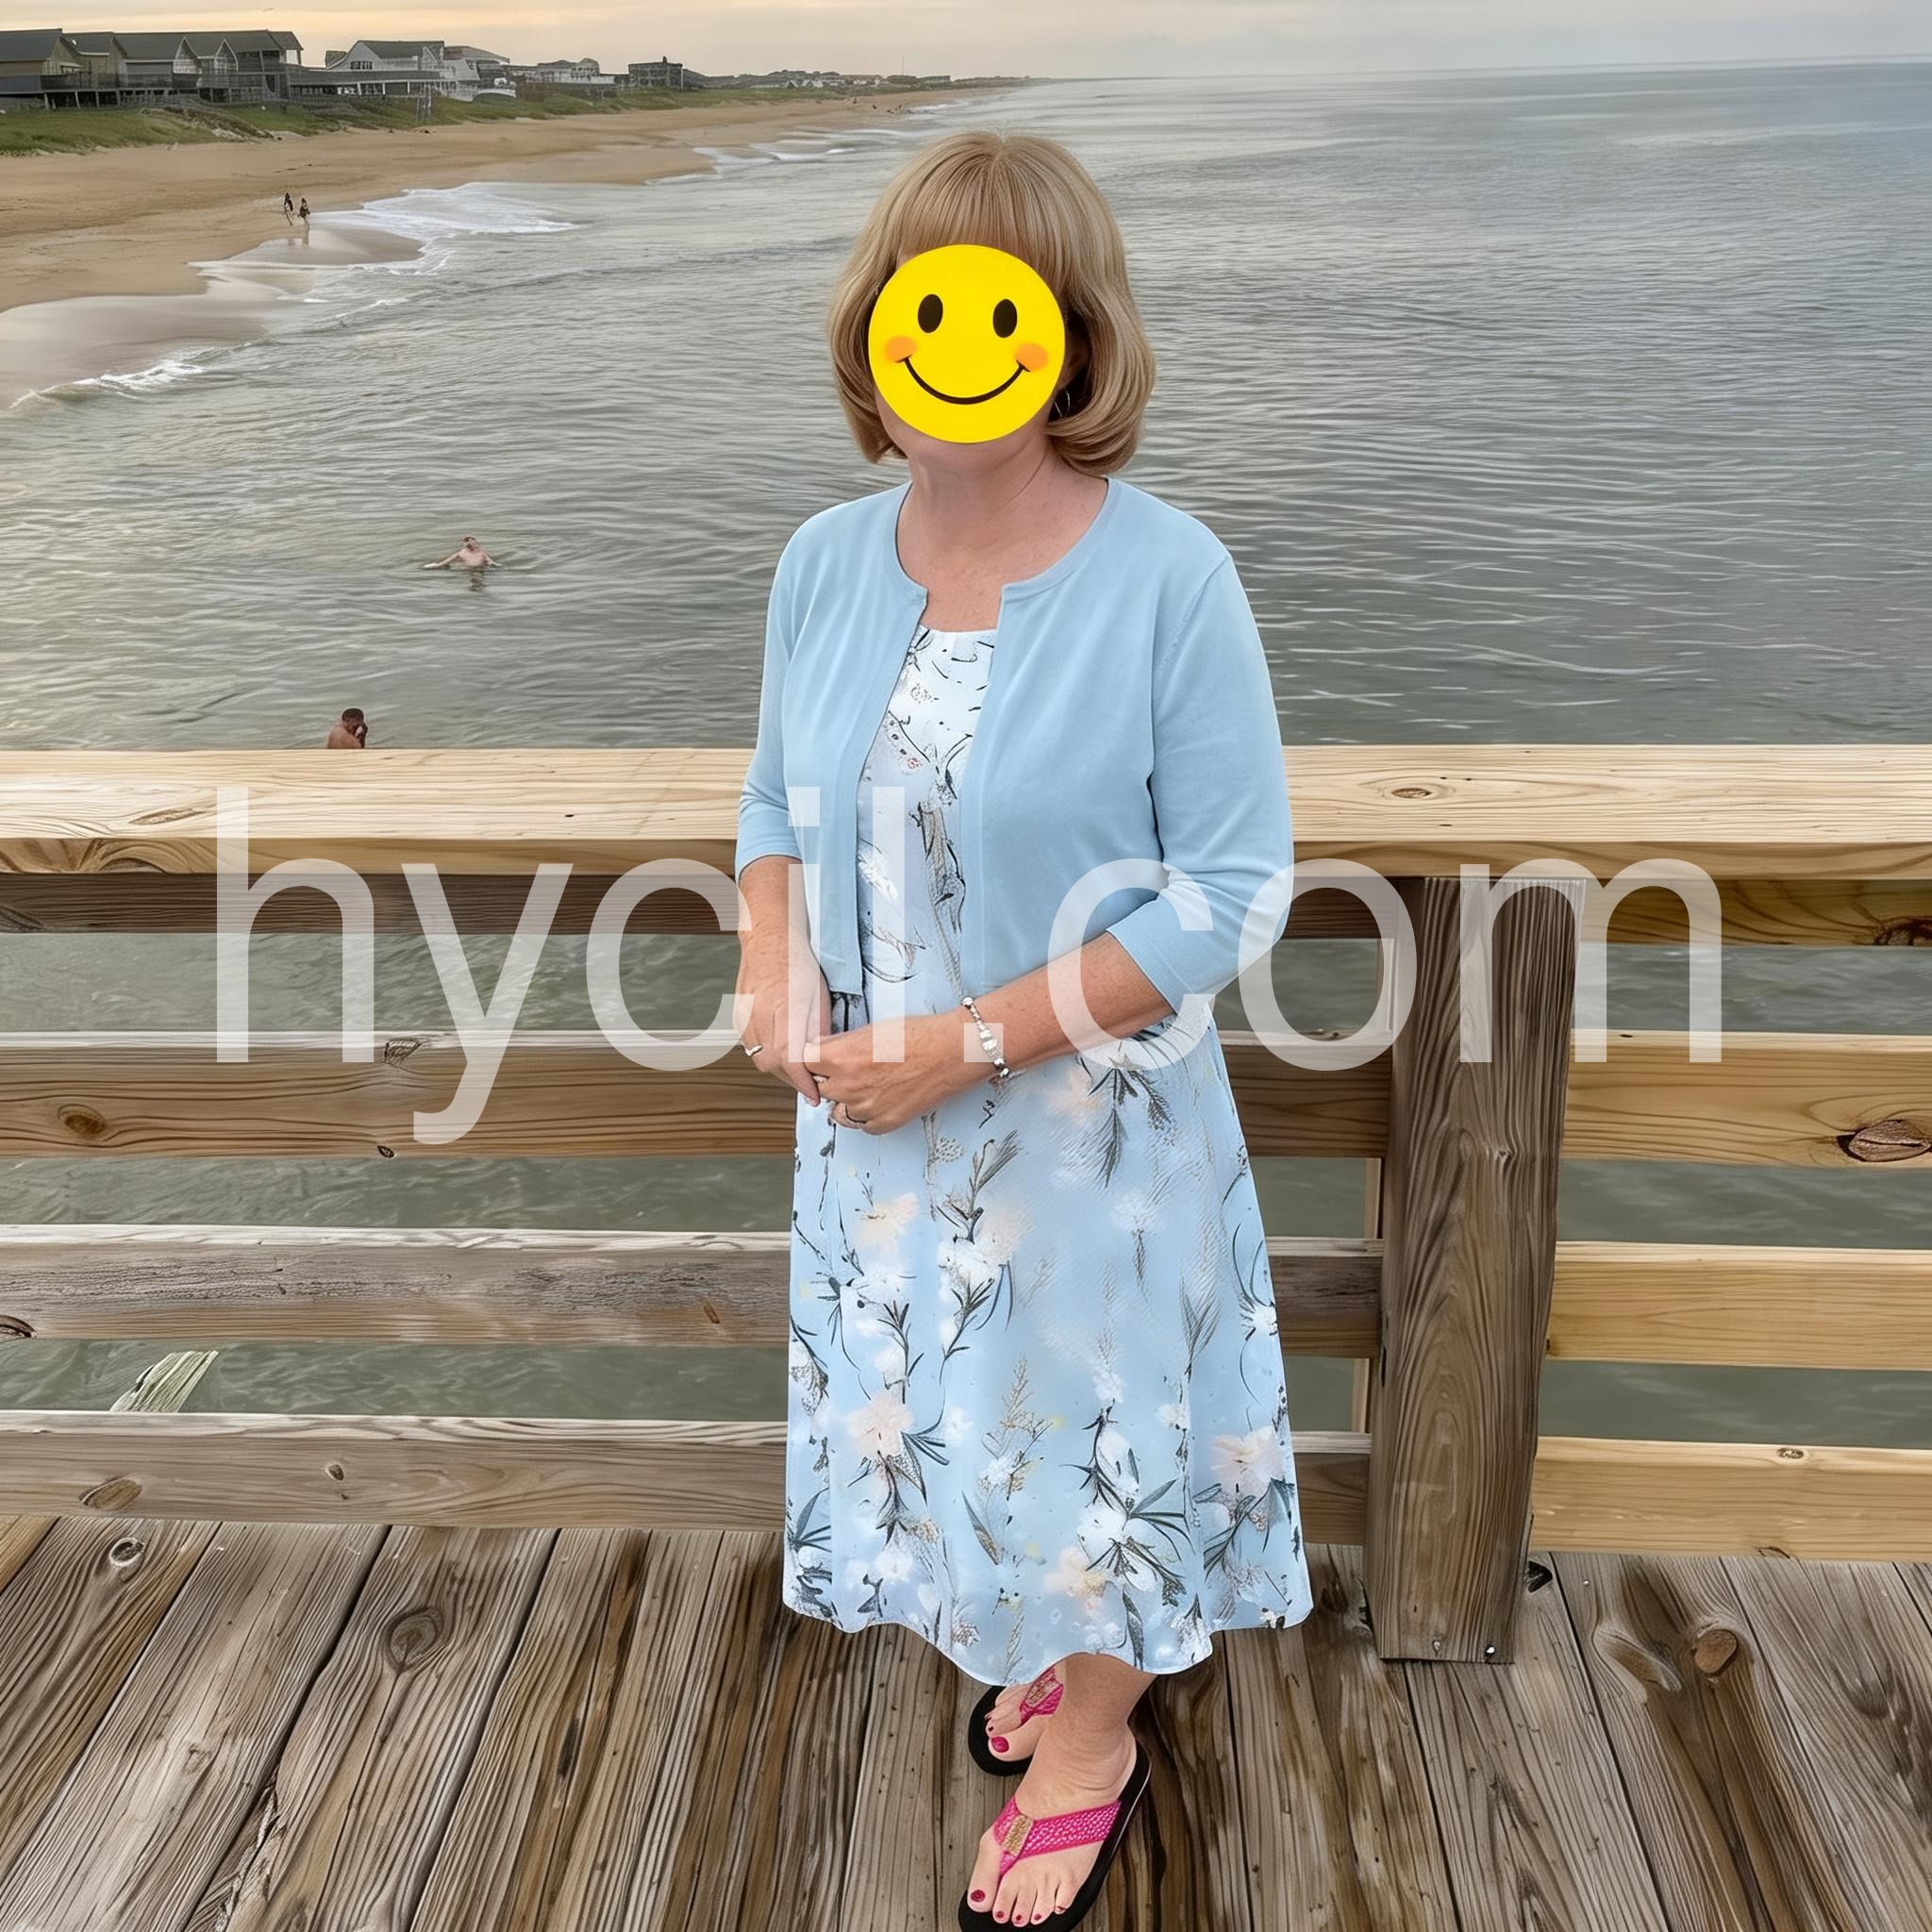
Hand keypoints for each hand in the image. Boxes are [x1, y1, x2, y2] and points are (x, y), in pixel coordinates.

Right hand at [734, 921, 827, 1104]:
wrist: (768, 941)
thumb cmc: (796, 963)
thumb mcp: (819, 997)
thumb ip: (818, 1030)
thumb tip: (822, 1058)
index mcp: (784, 1010)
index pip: (790, 1060)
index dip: (803, 1083)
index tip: (814, 1095)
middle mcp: (761, 1017)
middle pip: (774, 1065)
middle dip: (794, 1080)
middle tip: (810, 1084)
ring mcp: (746, 1018)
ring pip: (761, 1059)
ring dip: (780, 1069)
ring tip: (797, 1067)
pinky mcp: (738, 1018)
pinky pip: (753, 1047)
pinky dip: (768, 1054)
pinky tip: (781, 1050)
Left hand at [800, 1011, 984, 1134]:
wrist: (951, 1052)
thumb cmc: (917, 1035)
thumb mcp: (870, 1030)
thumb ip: (839, 1044)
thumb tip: (820, 1049)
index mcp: (838, 1058)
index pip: (805, 1062)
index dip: (816, 1058)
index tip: (824, 1057)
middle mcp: (846, 1086)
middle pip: (821, 1087)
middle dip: (832, 1079)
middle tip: (854, 1068)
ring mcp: (864, 1109)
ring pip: (839, 1109)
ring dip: (848, 1098)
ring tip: (872, 1082)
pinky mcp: (882, 1124)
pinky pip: (861, 1124)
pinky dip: (867, 1114)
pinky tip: (882, 1096)